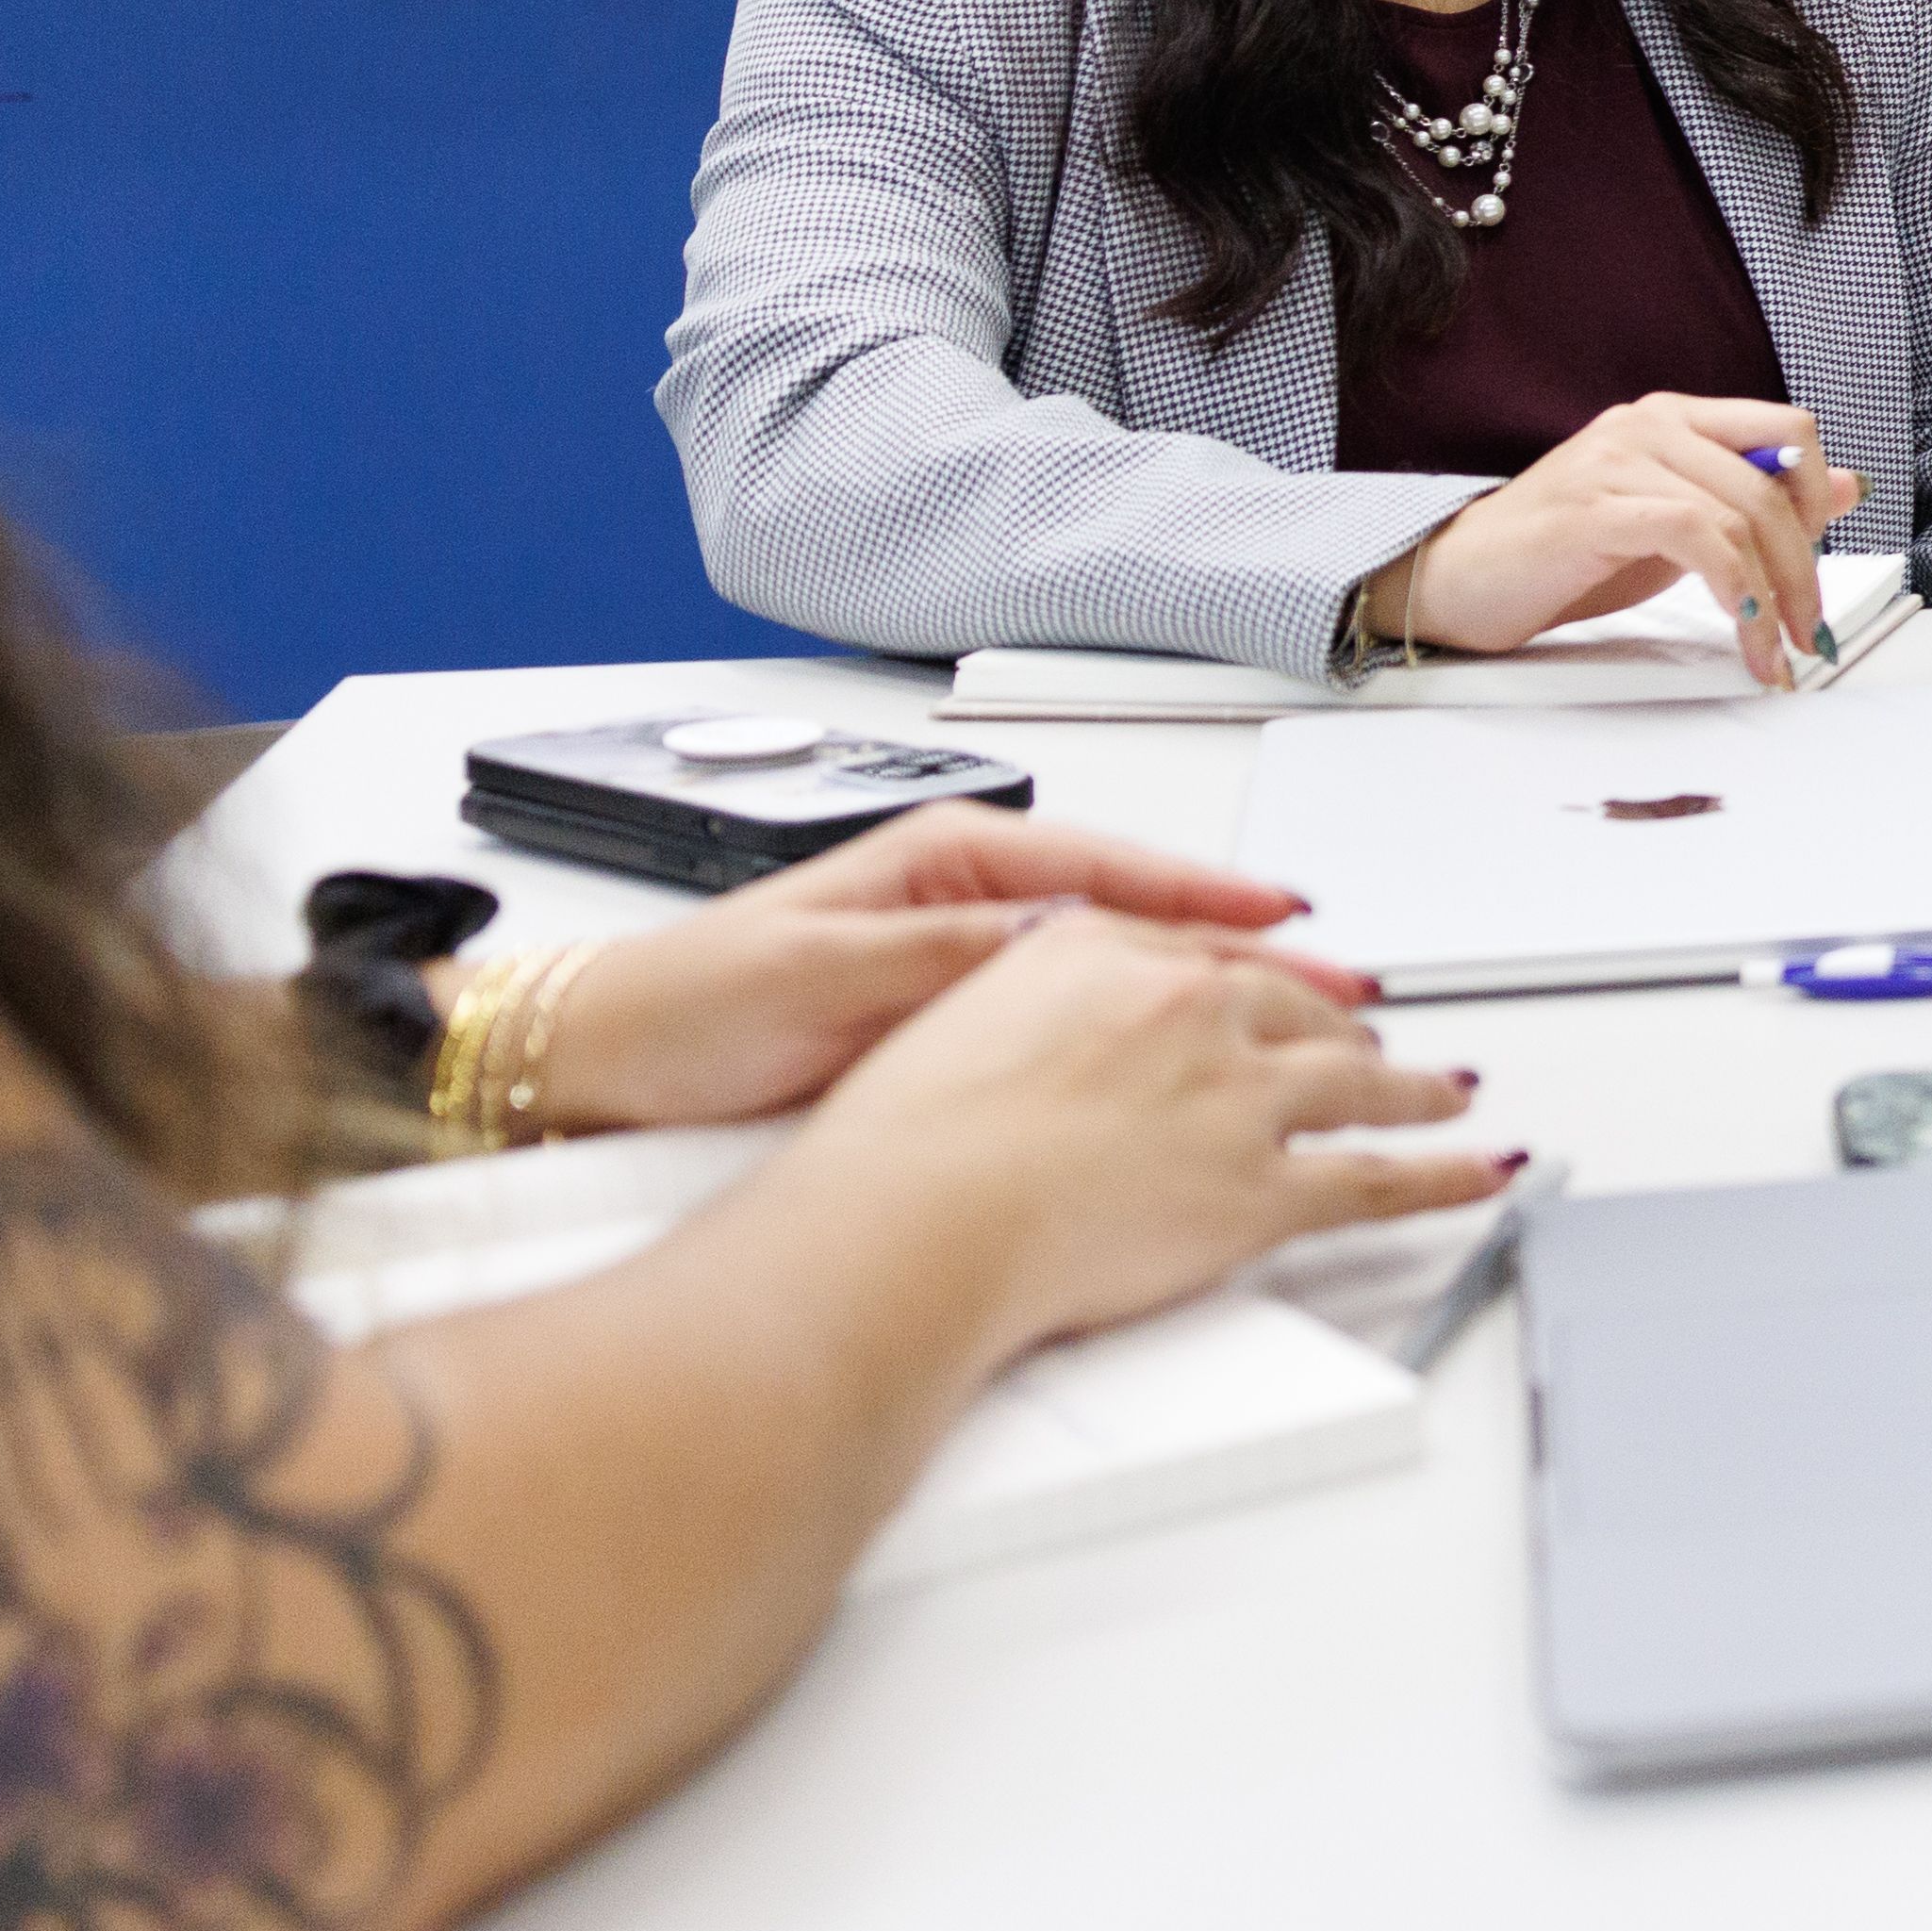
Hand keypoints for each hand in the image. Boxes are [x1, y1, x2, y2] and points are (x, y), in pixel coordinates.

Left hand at [532, 800, 1363, 1138]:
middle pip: (1130, 919)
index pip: (1103, 867)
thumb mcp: (821, 967)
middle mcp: (962, 902)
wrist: (603, 1067)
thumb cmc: (691, 1007)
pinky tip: (1185, 1070)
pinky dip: (1137, 1042)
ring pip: (1112, 975)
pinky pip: (1070, 1026)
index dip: (1201, 894)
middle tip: (1328, 982)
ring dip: (1198, 1000)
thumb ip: (937, 951)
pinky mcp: (949, 1031)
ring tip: (1287, 1025)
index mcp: (940, 859)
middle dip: (1232, 949)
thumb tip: (1042, 939)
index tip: (1285, 916)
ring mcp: (962, 966)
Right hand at [776, 907, 1497, 1354]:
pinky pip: (1376, 1180)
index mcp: (1103, 954)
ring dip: (1416, 1090)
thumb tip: (1043, 1024)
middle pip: (1295, 1011)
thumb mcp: (949, 1022)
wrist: (911, 1221)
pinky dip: (1442, 1176)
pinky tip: (1477, 1167)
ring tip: (1450, 1092)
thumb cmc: (902, 1147)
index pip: (1209, 960)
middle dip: (1344, 1030)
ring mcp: (1235, 1096)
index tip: (1295, 981)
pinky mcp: (1259, 1187)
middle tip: (1377, 1042)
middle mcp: (1187, 1010)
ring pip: (1357, 1085)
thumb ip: (1021, 1006)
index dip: (1264, 979)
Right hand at [1394, 390, 1846, 681]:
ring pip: (1740, 515)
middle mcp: (1649, 424)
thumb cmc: (1562, 557)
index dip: (1817, 496)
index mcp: (1674, 419)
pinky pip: (1698, 538)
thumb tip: (1844, 487)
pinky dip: (1736, 594)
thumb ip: (1750, 503)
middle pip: (1772, 484)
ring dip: (1774, 596)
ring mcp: (1618, 459)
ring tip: (1775, 652)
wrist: (1456, 580)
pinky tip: (1744, 635)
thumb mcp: (1676, 527)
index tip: (1815, 563)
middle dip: (1804, 570)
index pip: (1788, 427)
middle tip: (1810, 634)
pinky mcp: (1595, 508)